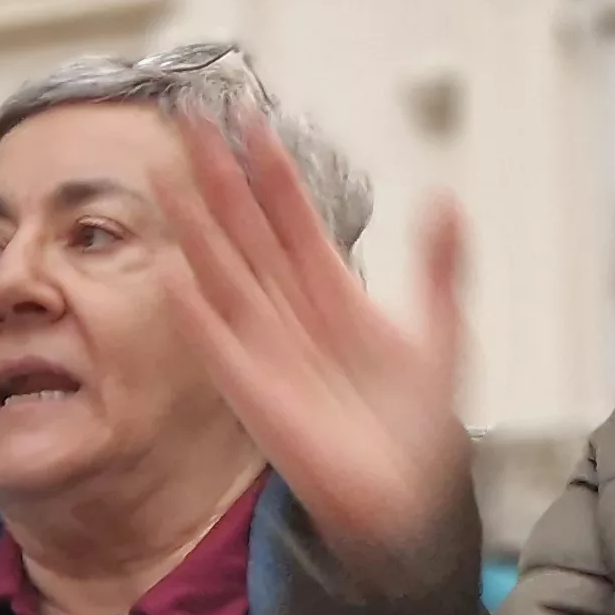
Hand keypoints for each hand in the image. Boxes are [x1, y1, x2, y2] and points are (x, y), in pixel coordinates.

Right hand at [156, 114, 475, 580]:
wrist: (408, 495)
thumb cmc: (418, 422)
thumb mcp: (442, 333)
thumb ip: (442, 266)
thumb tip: (446, 199)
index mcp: (335, 292)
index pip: (295, 217)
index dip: (273, 169)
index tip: (252, 119)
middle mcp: (292, 312)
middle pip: (247, 232)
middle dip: (221, 178)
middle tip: (192, 121)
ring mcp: (267, 349)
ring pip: (224, 274)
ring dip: (195, 228)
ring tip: (168, 177)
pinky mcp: (254, 394)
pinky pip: (217, 346)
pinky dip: (197, 313)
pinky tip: (175, 275)